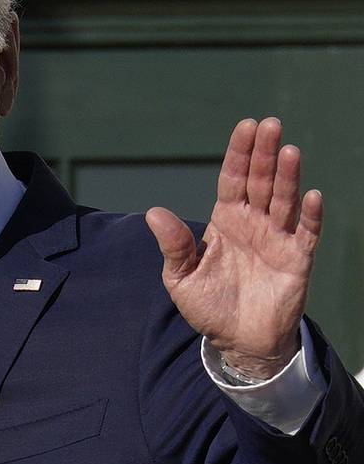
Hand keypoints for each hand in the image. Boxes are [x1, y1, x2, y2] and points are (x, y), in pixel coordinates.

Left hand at [146, 118, 321, 378]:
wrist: (237, 340)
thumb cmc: (208, 305)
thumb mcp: (181, 278)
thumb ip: (174, 246)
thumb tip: (153, 212)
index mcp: (225, 221)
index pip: (232, 179)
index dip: (238, 154)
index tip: (245, 126)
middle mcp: (253, 223)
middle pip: (260, 181)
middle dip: (264, 153)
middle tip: (269, 124)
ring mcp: (277, 239)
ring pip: (284, 201)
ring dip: (287, 177)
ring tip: (289, 150)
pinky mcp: (297, 260)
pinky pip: (306, 233)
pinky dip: (309, 215)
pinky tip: (311, 196)